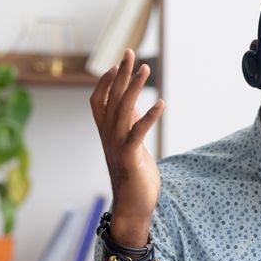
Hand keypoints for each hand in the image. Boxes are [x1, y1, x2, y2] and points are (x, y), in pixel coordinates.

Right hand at [89, 49, 164, 238]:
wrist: (133, 207)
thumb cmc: (134, 176)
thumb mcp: (132, 146)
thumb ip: (130, 126)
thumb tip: (136, 106)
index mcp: (107, 133)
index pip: (99, 100)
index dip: (106, 82)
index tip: (117, 63)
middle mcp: (108, 136)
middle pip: (112, 98)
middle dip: (121, 74)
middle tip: (130, 53)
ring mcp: (117, 145)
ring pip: (123, 109)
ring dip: (134, 87)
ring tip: (145, 69)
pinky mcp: (130, 157)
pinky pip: (138, 132)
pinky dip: (149, 117)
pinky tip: (161, 103)